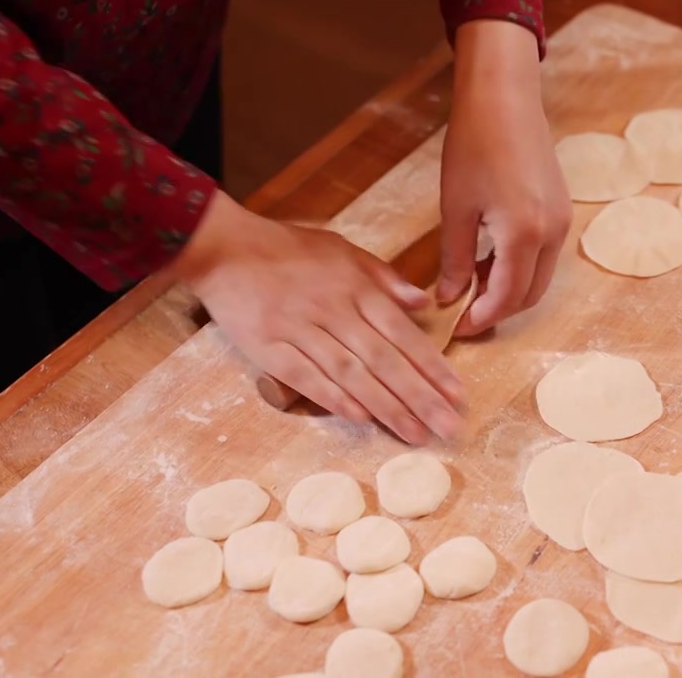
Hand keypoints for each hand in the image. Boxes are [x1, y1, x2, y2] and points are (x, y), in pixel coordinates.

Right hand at [166, 191, 465, 443]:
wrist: (224, 248)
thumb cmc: (287, 249)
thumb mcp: (342, 251)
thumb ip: (384, 278)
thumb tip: (422, 303)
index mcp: (356, 288)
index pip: (403, 333)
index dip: (432, 366)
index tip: (457, 394)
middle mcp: (333, 310)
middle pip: (384, 360)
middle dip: (420, 396)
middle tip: (448, 426)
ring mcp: (300, 331)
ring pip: (351, 374)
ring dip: (386, 407)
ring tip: (415, 434)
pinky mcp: (269, 349)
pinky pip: (307, 378)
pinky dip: (335, 399)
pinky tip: (362, 419)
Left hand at [438, 20, 571, 335]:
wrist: (505, 98)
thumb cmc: (475, 145)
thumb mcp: (456, 208)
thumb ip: (455, 259)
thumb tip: (448, 298)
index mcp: (524, 234)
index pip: (506, 298)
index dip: (481, 319)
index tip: (457, 329)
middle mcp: (553, 233)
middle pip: (529, 295)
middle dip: (498, 310)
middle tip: (463, 313)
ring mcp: (562, 221)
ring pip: (539, 276)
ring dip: (508, 288)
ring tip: (470, 280)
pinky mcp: (561, 210)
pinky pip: (544, 254)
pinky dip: (519, 266)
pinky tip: (489, 255)